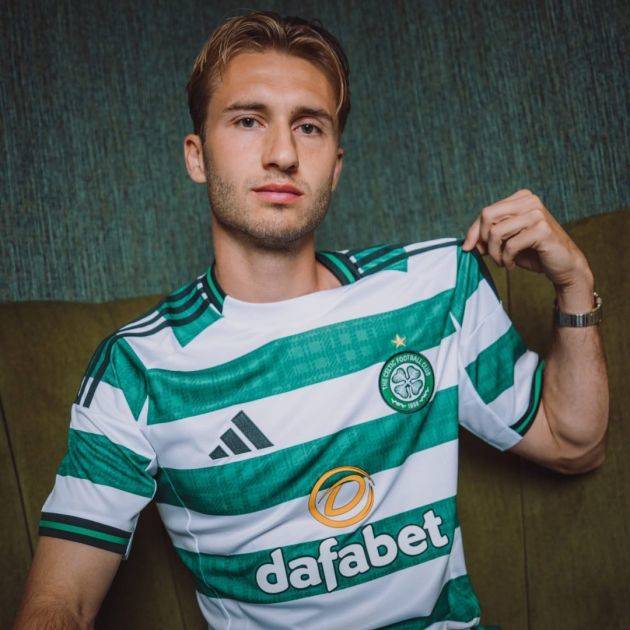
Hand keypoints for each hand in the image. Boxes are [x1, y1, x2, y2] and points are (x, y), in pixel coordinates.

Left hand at [461, 189, 592, 294]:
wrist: (564, 266)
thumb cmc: (534, 253)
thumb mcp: (507, 242)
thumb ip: (489, 237)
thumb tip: (466, 243)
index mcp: (521, 199)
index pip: (486, 212)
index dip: (474, 231)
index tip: (468, 248)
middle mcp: (530, 201)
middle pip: (487, 215)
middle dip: (483, 239)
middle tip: (490, 255)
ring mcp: (537, 214)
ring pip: (496, 232)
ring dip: (495, 253)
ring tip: (502, 262)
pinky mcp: (542, 230)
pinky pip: (510, 245)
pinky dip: (506, 259)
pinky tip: (511, 265)